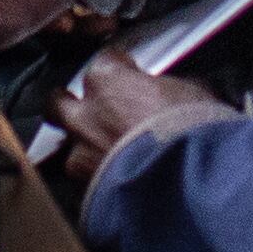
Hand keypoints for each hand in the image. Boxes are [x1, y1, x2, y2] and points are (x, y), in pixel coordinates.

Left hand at [51, 47, 232, 181]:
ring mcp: (82, 153)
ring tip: (104, 154)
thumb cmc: (189, 133)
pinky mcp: (86, 188)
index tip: (128, 76)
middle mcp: (85, 114)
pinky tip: (116, 181)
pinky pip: (84, 180)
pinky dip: (97, 180)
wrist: (187, 181)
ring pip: (68, 147)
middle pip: (60, 102)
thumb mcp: (191, 93)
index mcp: (107, 80)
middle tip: (94, 111)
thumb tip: (177, 94)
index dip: (117, 70)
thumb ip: (169, 90)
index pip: (102, 63)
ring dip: (83, 148)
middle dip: (71, 105)